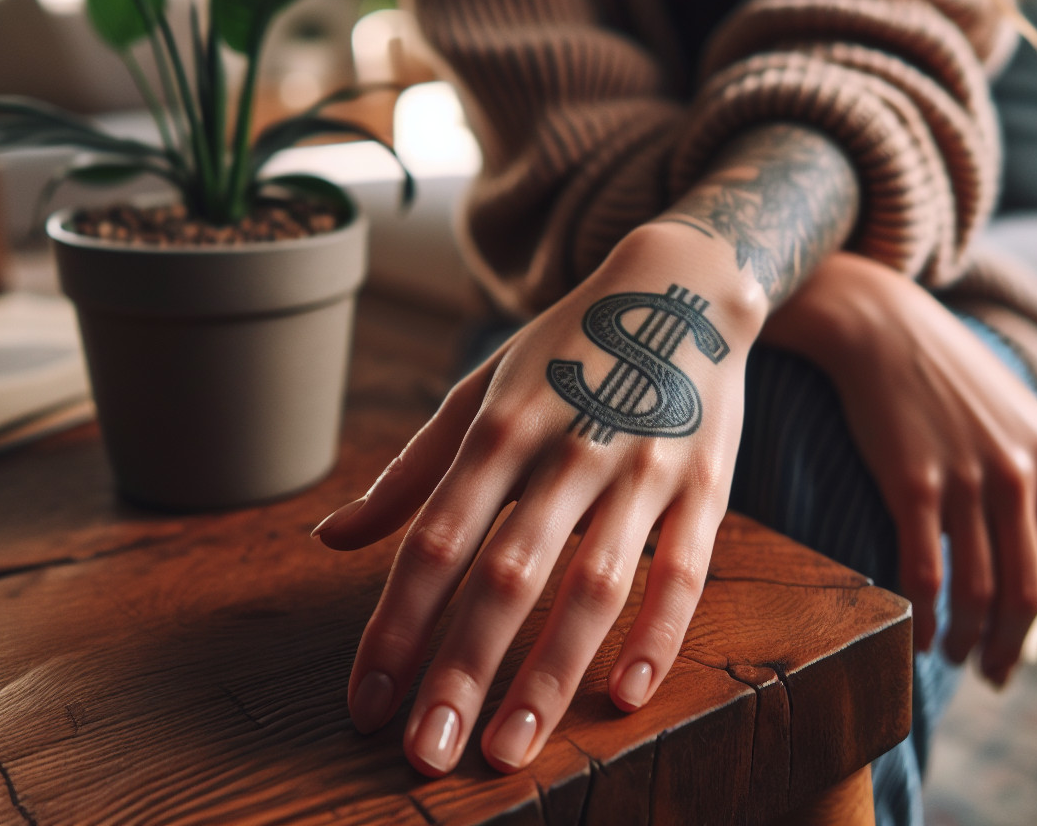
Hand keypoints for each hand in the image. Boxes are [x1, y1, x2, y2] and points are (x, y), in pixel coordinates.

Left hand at [314, 223, 765, 776]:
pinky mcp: (708, 482)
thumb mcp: (480, 392)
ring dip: (551, 672)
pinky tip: (625, 695)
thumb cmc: (565, 351)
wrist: (684, 284)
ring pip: (595, 582)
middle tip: (426, 753)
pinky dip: (659, 633)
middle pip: (508, 571)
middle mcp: (569, 445)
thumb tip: (328, 540)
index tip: (365, 704)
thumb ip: (410, 474)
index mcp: (500, 424)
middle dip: (462, 667)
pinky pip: (685, 569)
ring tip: (511, 747)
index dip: (394, 625)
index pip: (435, 539)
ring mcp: (643, 465)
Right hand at [760, 253, 1036, 686]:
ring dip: (969, 639)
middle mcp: (1020, 474)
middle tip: (993, 674)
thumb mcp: (1017, 419)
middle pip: (1030, 593)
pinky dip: (925, 613)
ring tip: (955, 655)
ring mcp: (968, 478)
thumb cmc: (946, 375)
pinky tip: (918, 630)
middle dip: (1013, 647)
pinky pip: (925, 569)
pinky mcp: (912, 482)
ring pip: (980, 590)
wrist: (881, 324)